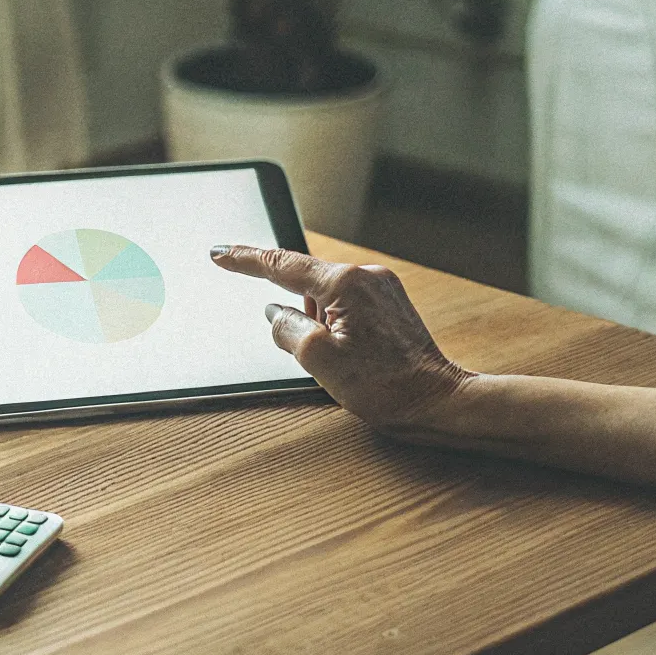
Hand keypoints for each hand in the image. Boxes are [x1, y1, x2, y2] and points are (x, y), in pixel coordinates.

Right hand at [211, 246, 471, 433]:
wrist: (436, 401)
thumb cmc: (385, 386)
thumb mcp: (318, 360)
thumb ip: (286, 328)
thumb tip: (274, 314)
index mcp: (345, 283)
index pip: (282, 265)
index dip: (245, 260)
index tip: (219, 253)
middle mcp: (366, 276)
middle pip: (307, 284)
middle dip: (298, 315)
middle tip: (315, 355)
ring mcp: (382, 288)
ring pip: (327, 298)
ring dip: (319, 325)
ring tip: (343, 363)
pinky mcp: (390, 304)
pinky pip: (347, 306)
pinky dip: (336, 326)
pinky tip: (352, 356)